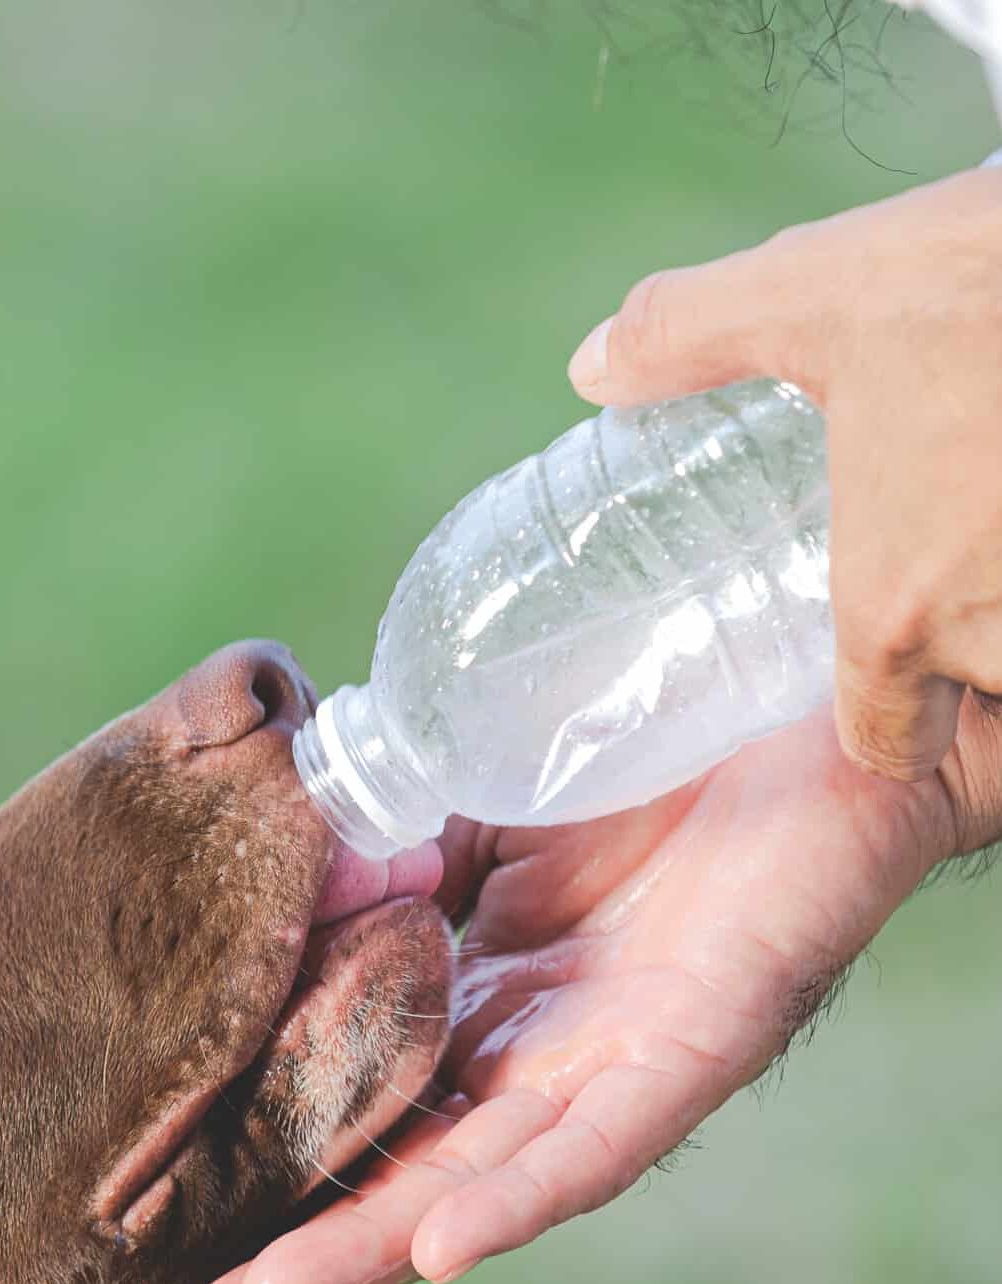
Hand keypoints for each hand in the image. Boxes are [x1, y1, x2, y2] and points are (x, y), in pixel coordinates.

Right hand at [174, 697, 1001, 1283]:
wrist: (806, 697)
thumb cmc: (640, 750)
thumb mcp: (474, 798)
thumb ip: (384, 845)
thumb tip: (271, 871)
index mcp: (477, 1002)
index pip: (355, 1103)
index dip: (273, 1164)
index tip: (166, 1224)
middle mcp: (533, 1058)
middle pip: (403, 1178)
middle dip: (300, 1261)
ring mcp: (608, 1062)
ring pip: (480, 1185)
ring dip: (374, 1256)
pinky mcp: (692, 1043)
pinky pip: (600, 1141)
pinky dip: (521, 1195)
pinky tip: (442, 1248)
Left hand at [565, 166, 1001, 782]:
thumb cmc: (995, 273)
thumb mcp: (824, 289)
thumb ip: (692, 336)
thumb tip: (590, 370)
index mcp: (902, 610)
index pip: (887, 740)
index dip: (889, 709)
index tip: (899, 651)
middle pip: (990, 693)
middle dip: (986, 639)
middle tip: (975, 544)